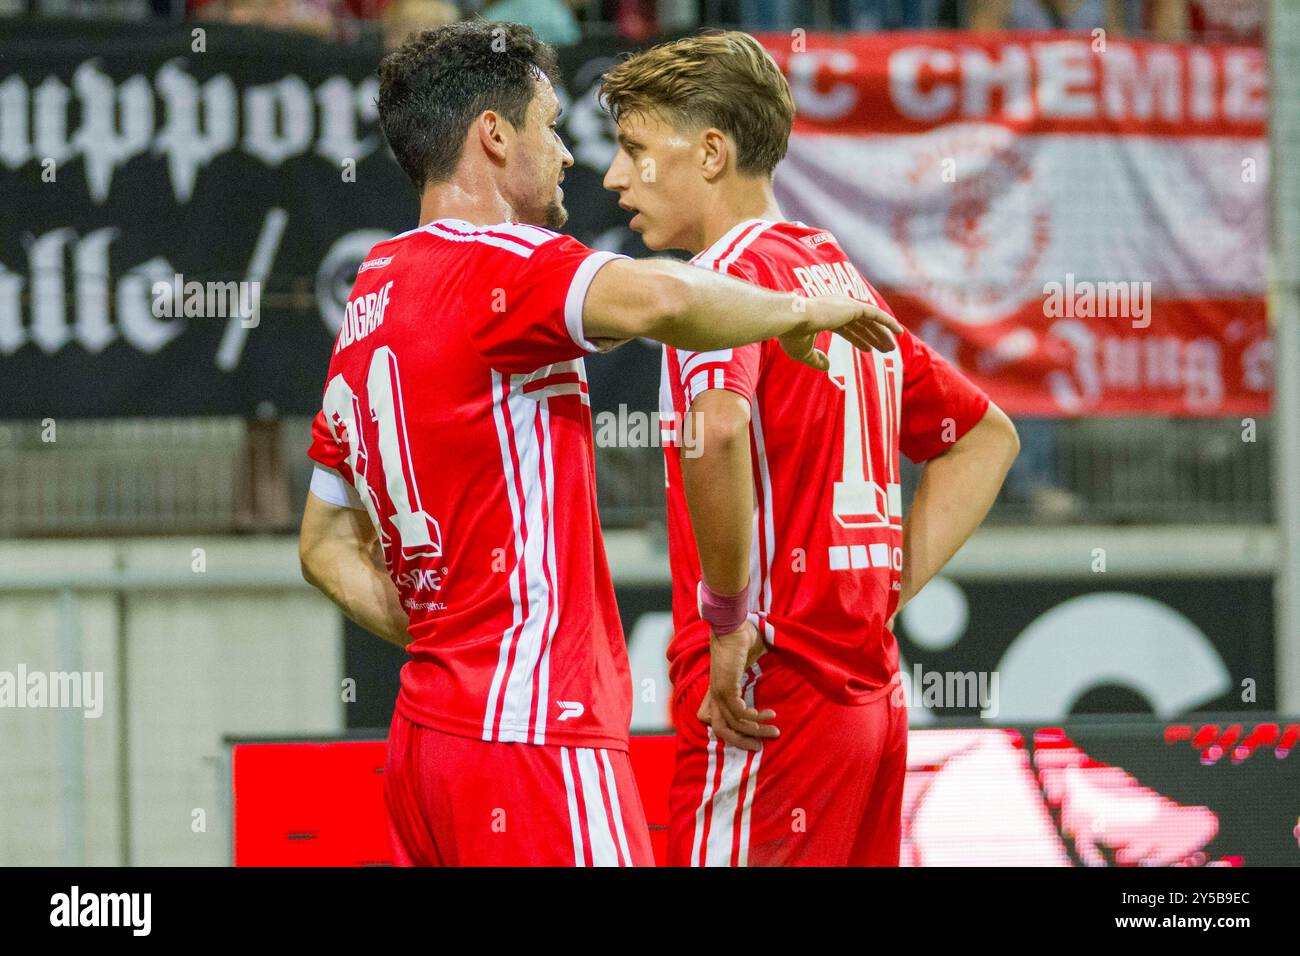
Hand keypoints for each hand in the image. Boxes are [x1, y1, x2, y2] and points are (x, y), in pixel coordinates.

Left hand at [696, 621, 776, 751]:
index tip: (751, 738)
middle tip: (762, 746)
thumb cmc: (741, 642)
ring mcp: (718, 692)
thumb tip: (765, 685)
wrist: (733, 625)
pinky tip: (766, 714)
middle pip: (722, 731)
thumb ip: (749, 678)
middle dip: (743, 742)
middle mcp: (714, 695)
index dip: (731, 735)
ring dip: (756, 730)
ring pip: (734, 724)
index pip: (715, 722)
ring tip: (774, 729)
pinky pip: (738, 712)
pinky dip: (753, 718)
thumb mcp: (745, 665)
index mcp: (717, 692)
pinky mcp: (725, 686)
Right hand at [778, 295, 902, 370]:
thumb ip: (816, 359)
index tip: (868, 350)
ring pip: (869, 320)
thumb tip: (827, 367)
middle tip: (885, 350)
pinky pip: (875, 314)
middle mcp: (836, 307)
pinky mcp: (852, 307)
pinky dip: (888, 322)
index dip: (858, 339)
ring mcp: (845, 305)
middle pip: (861, 324)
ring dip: (882, 334)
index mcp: (824, 314)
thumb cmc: (791, 335)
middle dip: (873, 337)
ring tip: (892, 347)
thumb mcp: (803, 352)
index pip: (846, 327)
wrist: (790, 320)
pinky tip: (898, 332)